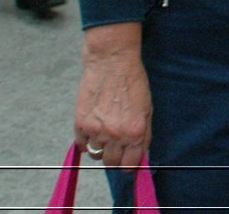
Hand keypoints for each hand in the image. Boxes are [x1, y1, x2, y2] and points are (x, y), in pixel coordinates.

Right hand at [74, 24, 151, 171]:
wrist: (112, 62)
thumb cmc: (133, 82)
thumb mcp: (147, 109)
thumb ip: (143, 134)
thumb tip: (139, 155)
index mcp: (135, 132)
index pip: (129, 165)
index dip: (129, 165)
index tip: (127, 162)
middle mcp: (115, 135)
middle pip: (111, 163)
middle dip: (116, 157)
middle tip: (117, 145)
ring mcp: (96, 130)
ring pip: (96, 155)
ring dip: (101, 147)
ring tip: (106, 131)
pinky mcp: (80, 124)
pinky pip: (82, 145)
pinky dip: (87, 142)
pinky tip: (94, 129)